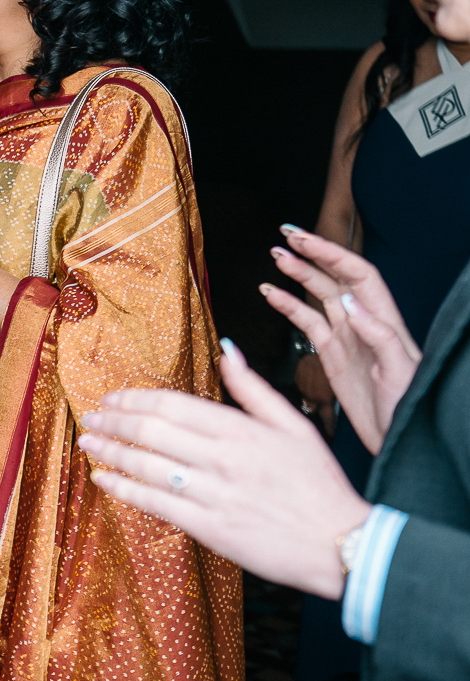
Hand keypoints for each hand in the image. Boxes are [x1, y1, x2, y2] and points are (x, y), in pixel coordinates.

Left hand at [77, 338, 369, 600]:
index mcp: (241, 430)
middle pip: (152, 432)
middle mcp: (223, 459)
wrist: (342, 546)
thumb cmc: (320, 485)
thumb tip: (228, 351)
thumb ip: (254, 389)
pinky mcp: (210, 528)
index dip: (134, 399)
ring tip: (88, 443)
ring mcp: (214, 494)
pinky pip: (155, 504)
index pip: (172, 405)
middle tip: (91, 418)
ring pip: (147, 466)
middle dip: (114, 422)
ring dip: (111, 452)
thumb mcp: (295, 427)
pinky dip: (124, 489)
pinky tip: (104, 479)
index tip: (112, 399)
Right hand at [261, 226, 420, 452]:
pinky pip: (308, 324)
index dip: (332, 254)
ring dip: (298, 276)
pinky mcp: (332, 356)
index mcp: (385, 323)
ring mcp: (347, 339)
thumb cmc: (409, 410)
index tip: (304, 241)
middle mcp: (364, 324)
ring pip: (319, 297)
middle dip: (312, 255)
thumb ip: (379, 336)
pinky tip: (271, 294)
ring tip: (276, 258)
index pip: (358, 275)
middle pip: (337, 278)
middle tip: (285, 237)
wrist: (400, 442)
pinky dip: (288, 307)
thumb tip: (350, 303)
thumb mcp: (400, 373)